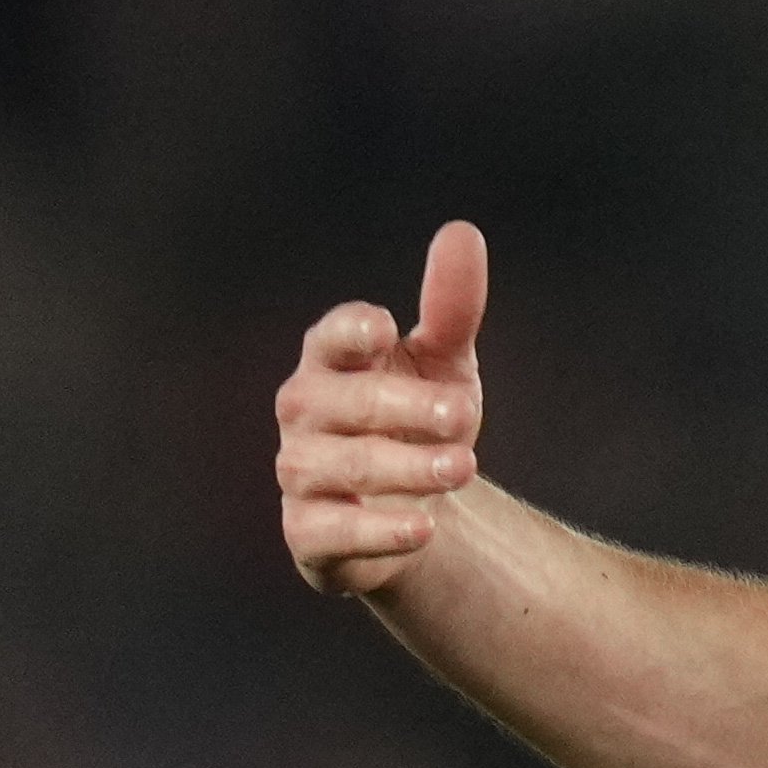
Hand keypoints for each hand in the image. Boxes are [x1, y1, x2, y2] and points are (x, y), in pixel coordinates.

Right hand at [281, 222, 495, 595]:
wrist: (415, 509)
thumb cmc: (420, 420)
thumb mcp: (444, 364)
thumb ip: (451, 308)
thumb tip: (462, 232)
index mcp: (334, 364)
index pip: (328, 339)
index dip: (348, 332)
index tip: (383, 328)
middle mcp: (305, 415)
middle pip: (341, 403)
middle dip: (401, 406)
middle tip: (464, 415)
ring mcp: (301, 475)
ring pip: (338, 467)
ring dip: (401, 466)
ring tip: (465, 465)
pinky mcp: (309, 535)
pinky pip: (329, 533)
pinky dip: (375, 532)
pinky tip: (423, 527)